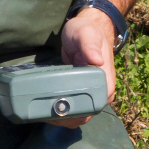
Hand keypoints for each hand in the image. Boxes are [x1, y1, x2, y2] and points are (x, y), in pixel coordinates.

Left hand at [53, 6, 119, 126]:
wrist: (84, 30)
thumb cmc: (86, 30)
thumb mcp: (86, 33)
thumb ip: (89, 44)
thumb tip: (97, 60)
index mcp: (105, 80)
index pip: (96, 105)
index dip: (78, 112)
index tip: (59, 110)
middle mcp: (102, 91)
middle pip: (87, 114)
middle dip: (67, 118)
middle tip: (44, 114)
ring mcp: (91, 93)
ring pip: (80, 115)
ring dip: (63, 118)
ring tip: (42, 115)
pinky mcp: (81, 92)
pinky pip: (74, 107)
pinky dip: (62, 112)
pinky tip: (46, 111)